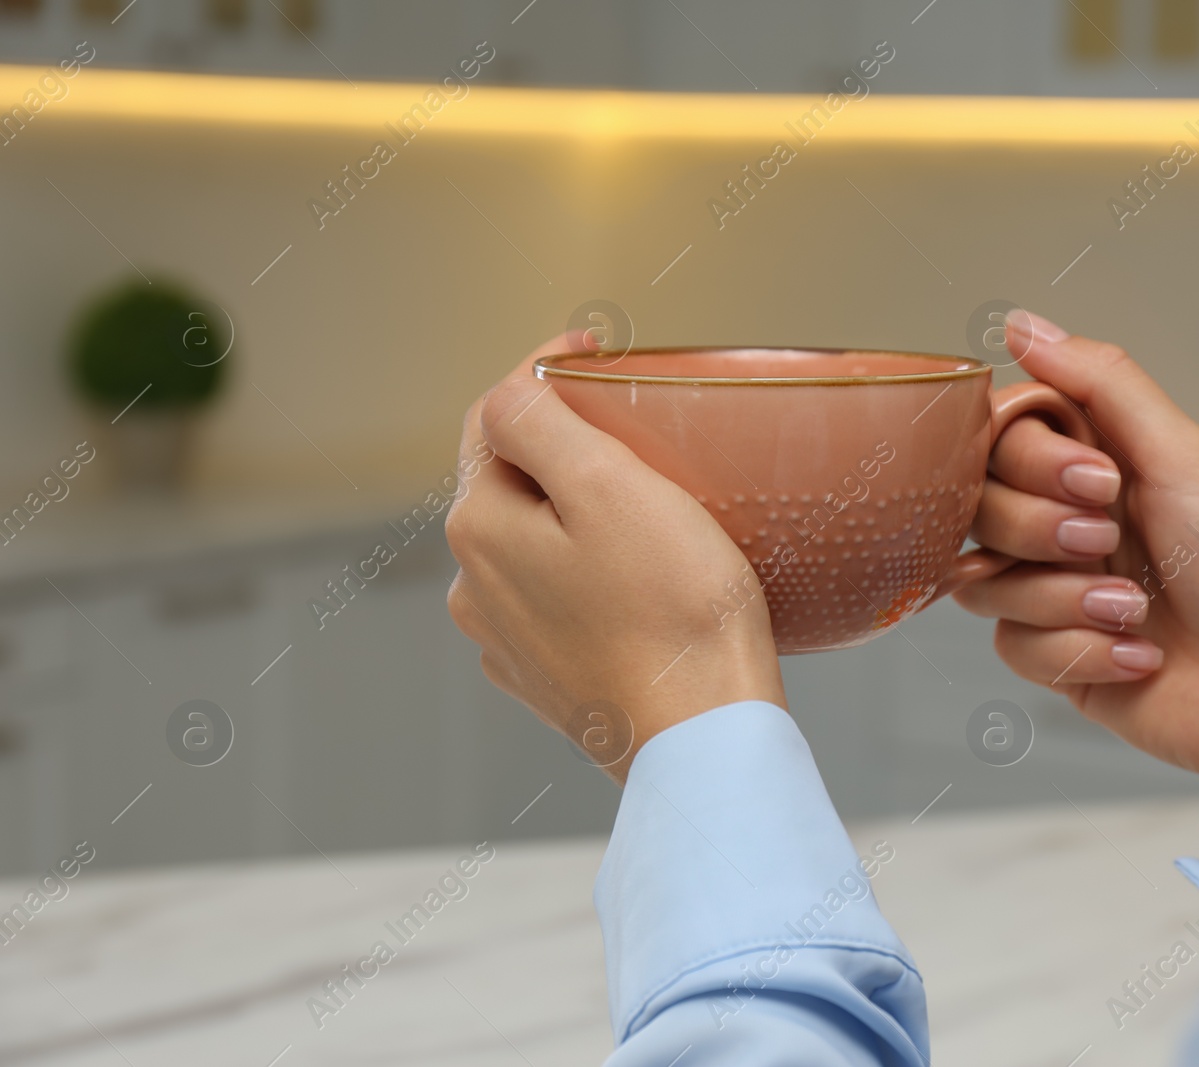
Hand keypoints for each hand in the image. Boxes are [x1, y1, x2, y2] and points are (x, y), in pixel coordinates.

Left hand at [445, 332, 786, 783]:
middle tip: (636, 428)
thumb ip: (539, 420)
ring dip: (577, 513)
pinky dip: (593, 574)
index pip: (495, 415)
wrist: (704, 736)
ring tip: (649, 508)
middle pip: (513, 480)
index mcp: (479, 527)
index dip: (544, 370)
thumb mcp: (608, 485)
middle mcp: (476, 586)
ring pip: (537, 543)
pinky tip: (642, 581)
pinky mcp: (550, 681)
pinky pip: (563, 600)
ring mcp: (509, 641)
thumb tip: (509, 390)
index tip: (597, 349)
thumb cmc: (675, 610)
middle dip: (564, 444)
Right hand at [954, 310, 1198, 784]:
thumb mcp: (1180, 455)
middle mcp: (1061, 518)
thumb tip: (1022, 323)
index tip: (1099, 479)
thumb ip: (1098, 382)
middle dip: (1043, 531)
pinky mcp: (1051, 654)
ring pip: (983, 579)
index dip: (1031, 460)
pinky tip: (1138, 654)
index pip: (998, 436)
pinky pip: (1011, 643)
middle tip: (1109, 540)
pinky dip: (1079, 651)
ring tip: (1136, 610)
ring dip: (1065, 598)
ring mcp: (1051, 588)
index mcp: (1090, 460)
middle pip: (977, 505)